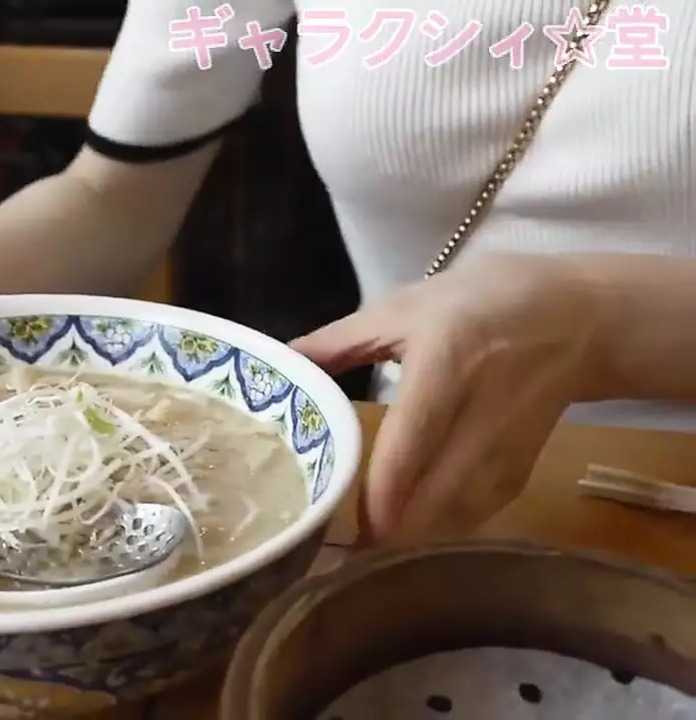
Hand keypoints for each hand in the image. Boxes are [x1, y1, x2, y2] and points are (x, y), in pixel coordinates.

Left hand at [290, 253, 607, 542]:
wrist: (578, 318)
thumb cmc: (480, 302)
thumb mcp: (405, 306)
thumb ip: (339, 341)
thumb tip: (283, 360)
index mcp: (447, 358)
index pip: (415, 435)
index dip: (386, 486)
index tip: (353, 520)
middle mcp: (482, 407)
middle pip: (440, 488)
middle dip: (393, 527)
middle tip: (343, 547)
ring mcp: (509, 441)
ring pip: (462, 508)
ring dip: (418, 535)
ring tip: (369, 549)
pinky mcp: (524, 465)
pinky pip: (482, 510)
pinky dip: (446, 529)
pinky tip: (413, 536)